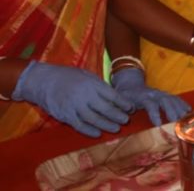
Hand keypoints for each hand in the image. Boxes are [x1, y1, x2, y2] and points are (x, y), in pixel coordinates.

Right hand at [12, 61, 132, 137]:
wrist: (45, 81)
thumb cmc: (70, 77)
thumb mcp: (88, 76)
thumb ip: (100, 87)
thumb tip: (116, 98)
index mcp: (93, 84)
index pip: (113, 96)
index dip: (123, 103)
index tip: (131, 108)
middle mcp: (85, 96)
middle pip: (106, 109)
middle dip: (118, 116)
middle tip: (126, 120)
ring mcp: (75, 106)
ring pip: (94, 119)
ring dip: (106, 125)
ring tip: (116, 128)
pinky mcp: (65, 115)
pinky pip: (79, 125)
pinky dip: (89, 131)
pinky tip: (98, 134)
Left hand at [111, 67, 190, 125]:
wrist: (129, 85)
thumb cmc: (124, 97)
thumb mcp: (119, 102)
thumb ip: (122, 109)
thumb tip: (127, 117)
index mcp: (142, 97)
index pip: (150, 104)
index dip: (155, 113)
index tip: (158, 124)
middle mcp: (153, 94)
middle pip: (165, 100)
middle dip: (171, 110)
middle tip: (176, 120)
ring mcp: (161, 93)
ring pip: (172, 99)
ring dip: (179, 107)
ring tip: (185, 117)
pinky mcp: (165, 95)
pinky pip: (175, 98)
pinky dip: (183, 103)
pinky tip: (189, 110)